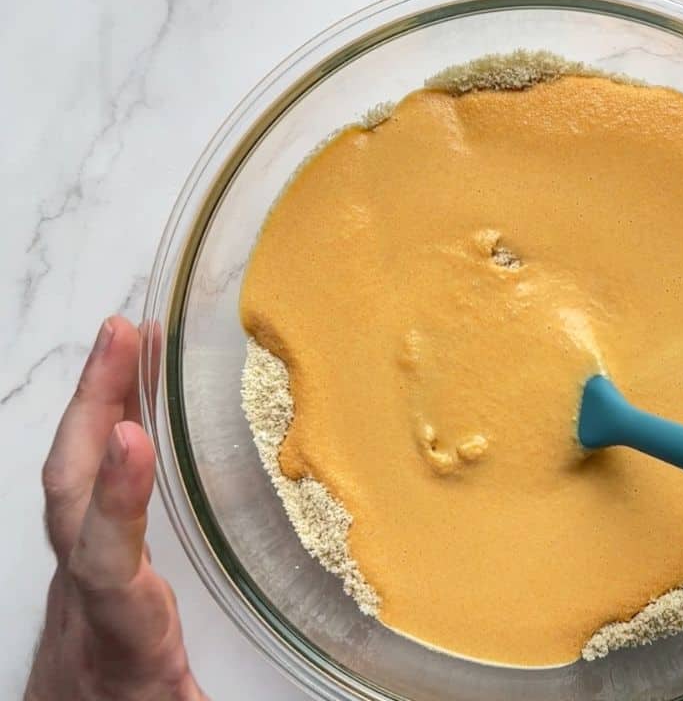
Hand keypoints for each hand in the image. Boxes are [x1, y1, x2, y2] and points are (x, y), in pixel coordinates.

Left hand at [25, 317, 206, 700]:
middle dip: (93, 406)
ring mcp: (80, 562)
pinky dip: (102, 420)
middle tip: (122, 336)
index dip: (117, 499)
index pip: (107, 562)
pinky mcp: (88, 548)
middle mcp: (88, 588)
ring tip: (126, 337)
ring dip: (95, 399)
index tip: (134, 438)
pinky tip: (129, 387)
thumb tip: (294, 690)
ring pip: (69, 475)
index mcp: (119, 632)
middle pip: (69, 492)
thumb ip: (214, 692)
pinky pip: (83, 475)